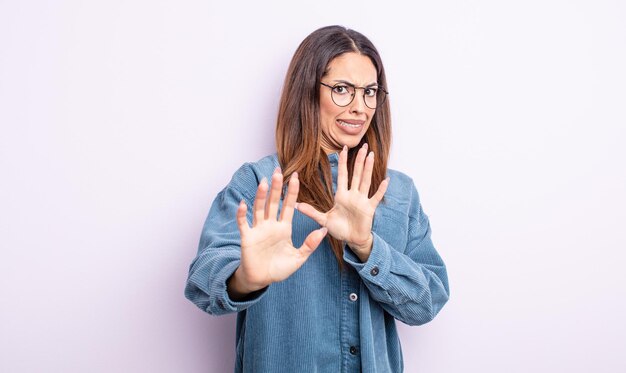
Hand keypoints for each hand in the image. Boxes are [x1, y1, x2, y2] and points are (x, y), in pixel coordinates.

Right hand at [228, 168, 327, 299]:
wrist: (261, 280)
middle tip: (278, 170)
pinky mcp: (247, 237)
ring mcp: (258, 230)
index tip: (295, 176)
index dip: (292, 192)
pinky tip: (243, 204)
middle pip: (273, 202)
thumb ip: (310, 244)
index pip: (288, 206)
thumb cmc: (279, 269)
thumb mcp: (298, 258)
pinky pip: (243, 224)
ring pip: (259, 209)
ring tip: (264, 182)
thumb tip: (324, 230)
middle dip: (276, 187)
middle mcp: (271, 225)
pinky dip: (242, 214)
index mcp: (284, 228)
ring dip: (261, 196)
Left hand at [296, 144, 388, 261]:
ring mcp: (362, 200)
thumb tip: (296, 205)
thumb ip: (311, 212)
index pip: (343, 175)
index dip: (343, 162)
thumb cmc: (339, 229)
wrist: (352, 240)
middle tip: (363, 146)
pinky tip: (385, 180)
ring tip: (371, 155)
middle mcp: (352, 195)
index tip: (343, 148)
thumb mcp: (323, 220)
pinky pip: (376, 197)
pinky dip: (381, 189)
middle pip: (356, 173)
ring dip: (368, 168)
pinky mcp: (369, 209)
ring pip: (365, 181)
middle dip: (359, 160)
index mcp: (341, 195)